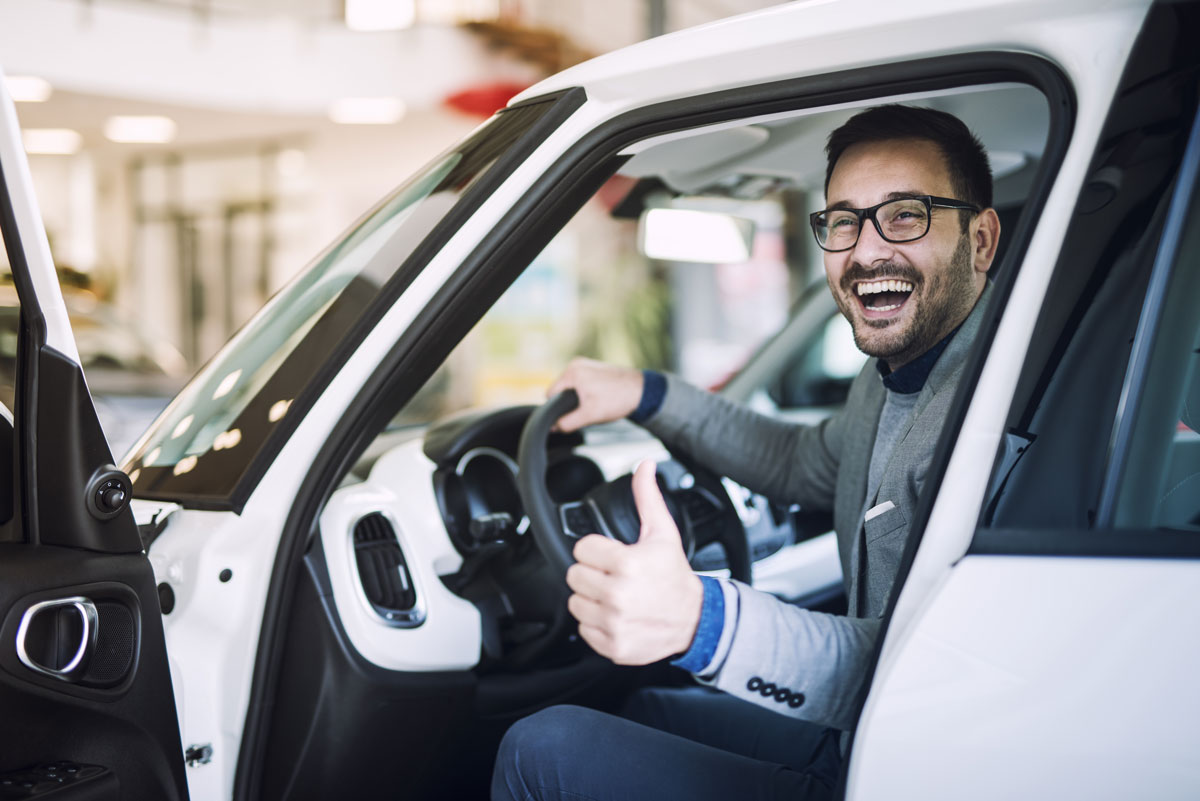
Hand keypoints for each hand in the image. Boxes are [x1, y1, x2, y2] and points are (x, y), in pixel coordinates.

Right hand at [547, 357, 643, 431]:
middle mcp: (576, 364)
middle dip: (569, 403)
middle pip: (560, 390)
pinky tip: (599, 397)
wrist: (642, 391)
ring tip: (595, 403)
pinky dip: (586, 392)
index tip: (571, 415)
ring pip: (571, 387)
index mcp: (572, 372)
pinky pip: (581, 382)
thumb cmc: (618, 399)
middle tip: (587, 409)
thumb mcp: (589, 415)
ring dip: (578, 398)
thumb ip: (567, 422)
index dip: (557, 409)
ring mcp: (585, 364)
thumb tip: (553, 427)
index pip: (550, 394)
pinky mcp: (594, 367)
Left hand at [565, 460, 703, 664]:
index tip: (612, 556)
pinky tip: (617, 615)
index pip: (582, 549)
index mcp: (627, 564)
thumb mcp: (663, 533)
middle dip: (592, 573)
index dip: (596, 550)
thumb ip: (647, 497)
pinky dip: (596, 624)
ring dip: (591, 599)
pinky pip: (583, 629)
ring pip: (575, 603)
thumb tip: (644, 466)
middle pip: (574, 576)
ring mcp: (614, 623)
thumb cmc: (674, 575)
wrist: (695, 619)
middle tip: (613, 576)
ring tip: (615, 596)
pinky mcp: (612, 645)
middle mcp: (618, 595)